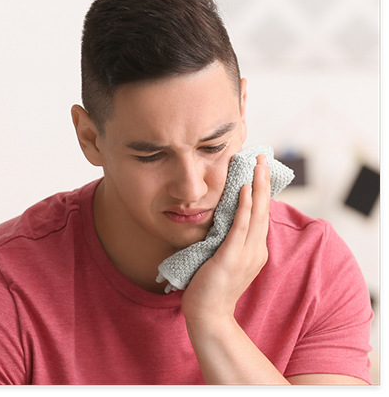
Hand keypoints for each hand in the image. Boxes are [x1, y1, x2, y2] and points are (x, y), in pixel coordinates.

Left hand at [182, 154, 270, 325]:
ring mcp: (246, 254)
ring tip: (258, 165)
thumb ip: (229, 240)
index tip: (259, 171)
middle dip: (263, 182)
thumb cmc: (212, 286)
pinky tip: (245, 189)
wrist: (208, 315)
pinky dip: (244, 207)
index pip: (260, 215)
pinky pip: (240, 228)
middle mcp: (256, 250)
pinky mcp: (232, 258)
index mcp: (255, 250)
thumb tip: (224, 219)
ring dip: (258, 187)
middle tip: (262, 158)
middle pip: (263, 209)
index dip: (261, 192)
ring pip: (256, 214)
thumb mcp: (225, 258)